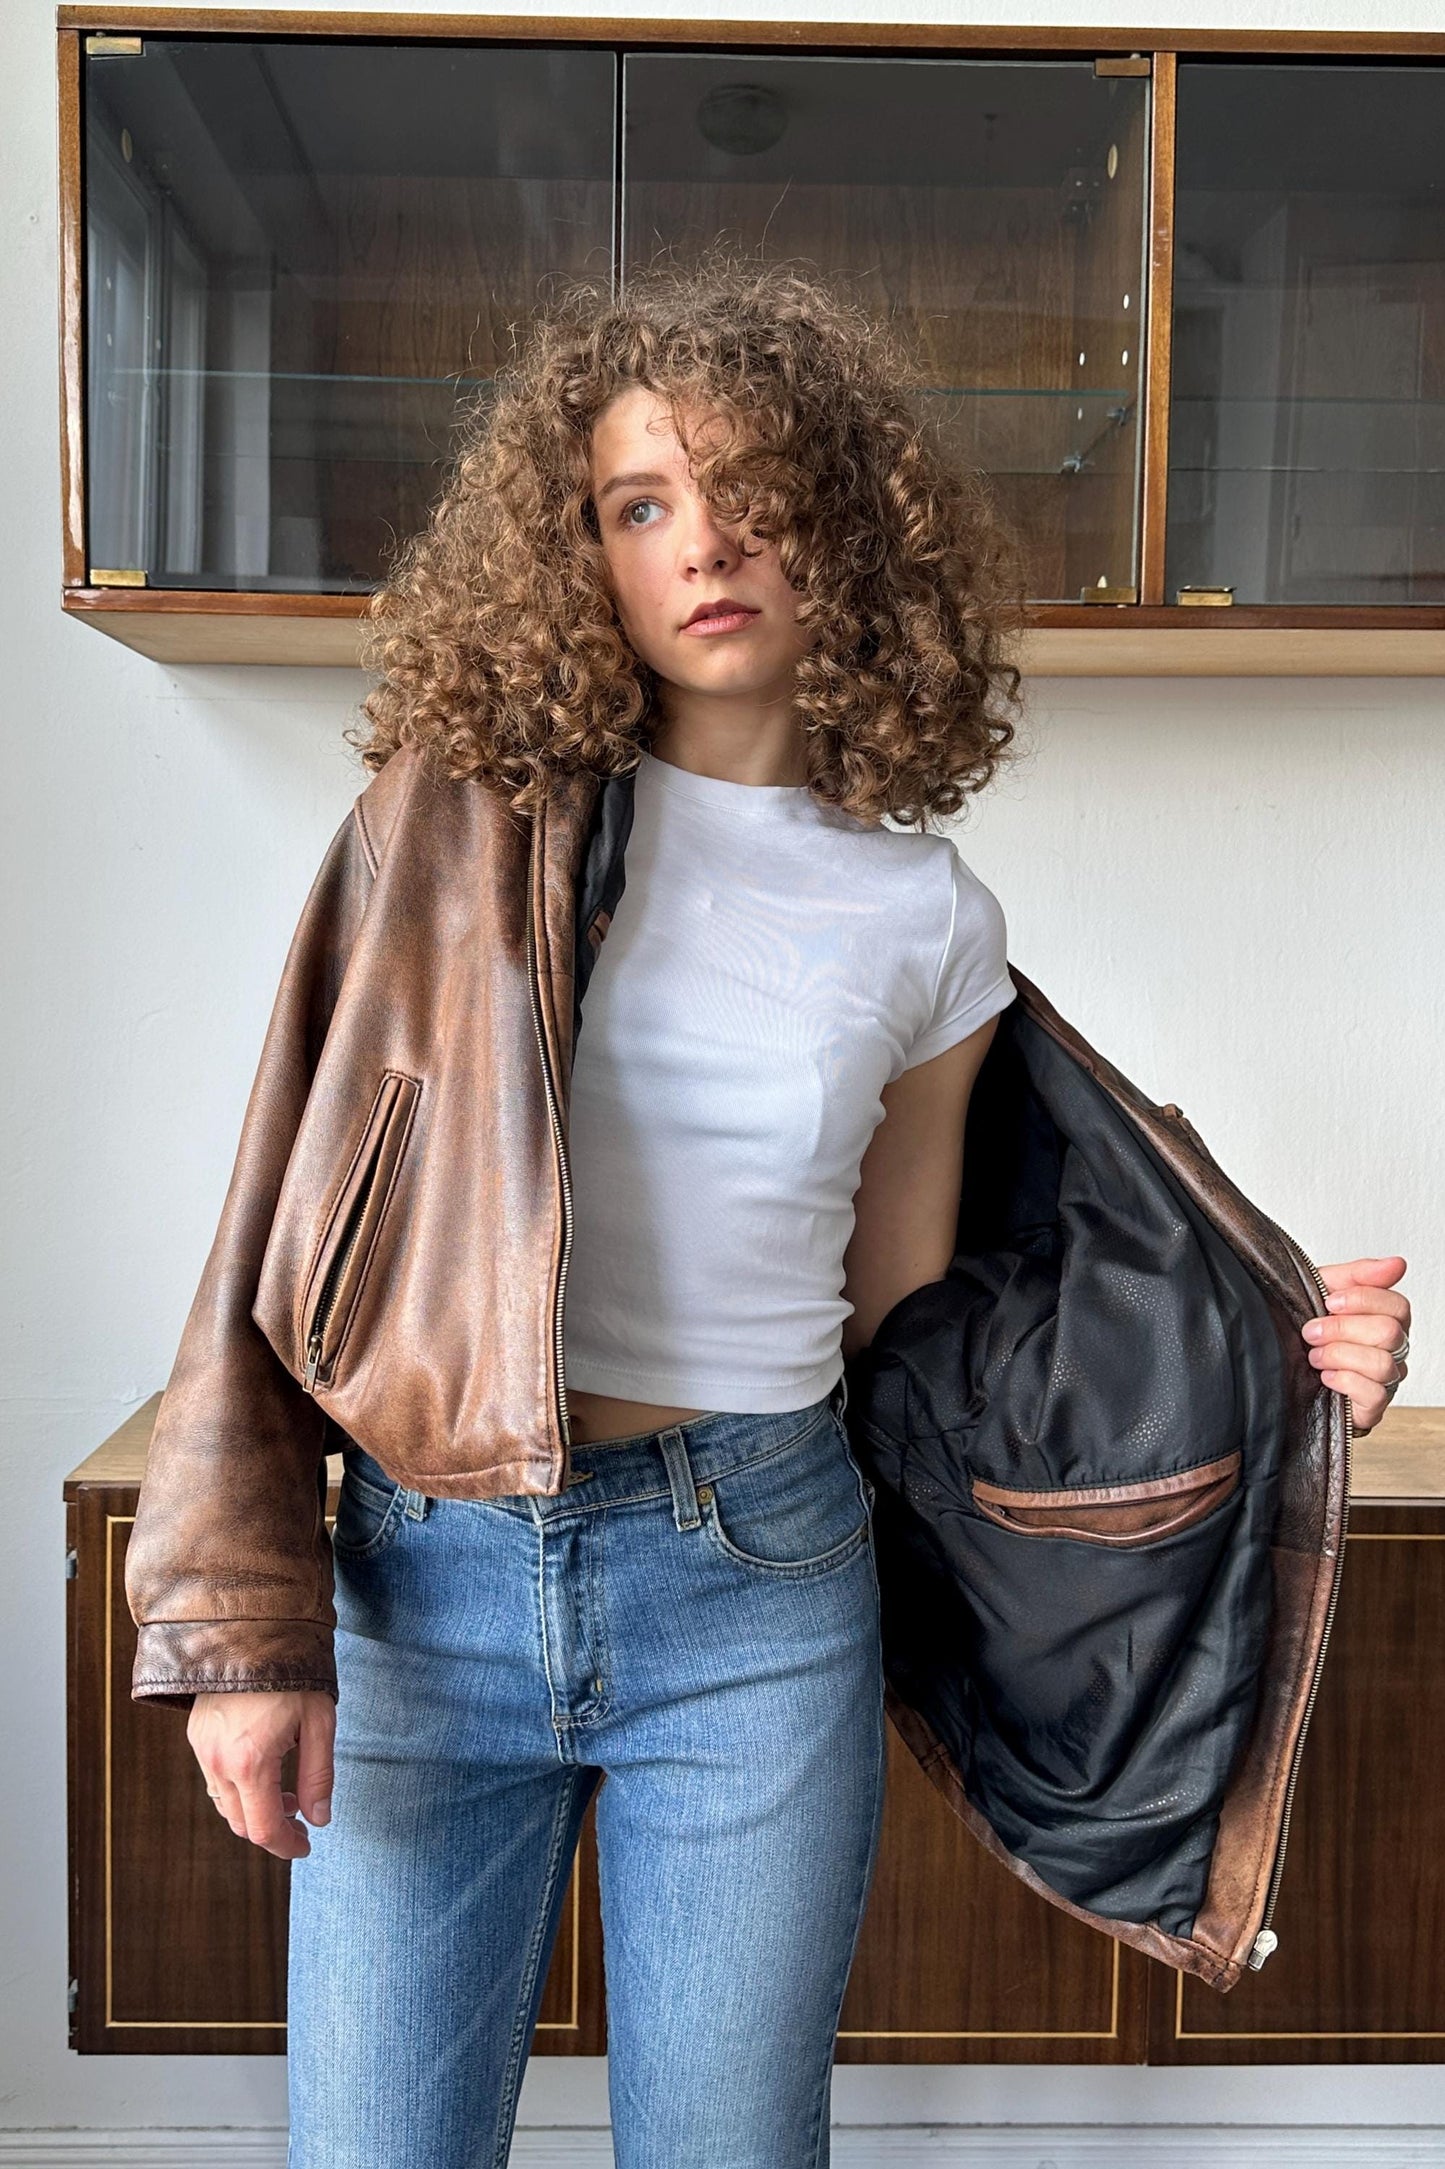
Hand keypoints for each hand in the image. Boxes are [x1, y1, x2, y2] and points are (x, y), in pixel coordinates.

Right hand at [187, 1690, 335, 1859]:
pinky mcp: (195, 1735)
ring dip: (254, 1809)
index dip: (287, 1846)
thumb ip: (319, 1775)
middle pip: (241, 1823)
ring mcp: (201, 1749)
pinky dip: (238, 1787)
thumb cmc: (294, 1673)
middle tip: (302, 1818)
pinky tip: (263, 1767)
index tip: (306, 1846)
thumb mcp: (319, 1723)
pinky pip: (214, 1778)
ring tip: (287, 1791)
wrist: (251, 1629)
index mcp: (250, 1763)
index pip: (264, 1829)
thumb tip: (319, 1818)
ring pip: (225, 1803)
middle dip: (272, 1829)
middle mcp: (218, 1762)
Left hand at [1301, 1256, 1410, 1437]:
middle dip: (1341, 1329)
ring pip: (1382, 1364)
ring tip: (1314, 1355)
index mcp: (1387, 1317)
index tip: (1328, 1301)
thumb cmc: (1307, 1325)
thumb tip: (1396, 1264)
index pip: (1397, 1305)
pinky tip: (1326, 1376)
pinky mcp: (1373, 1406)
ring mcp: (1387, 1378)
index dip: (1362, 1300)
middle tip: (1311, 1331)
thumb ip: (1358, 1275)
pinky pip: (1375, 1394)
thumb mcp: (1323, 1290)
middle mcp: (1393, 1348)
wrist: (1281, 1367)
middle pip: (1389, 1332)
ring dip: (1339, 1355)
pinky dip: (1344, 1381)